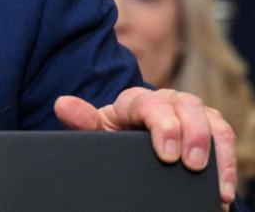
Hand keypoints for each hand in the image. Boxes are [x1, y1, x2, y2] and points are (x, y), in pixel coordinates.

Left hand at [55, 87, 236, 206]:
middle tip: (192, 165)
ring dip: (216, 149)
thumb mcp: (96, 134)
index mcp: (135, 101)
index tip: (166, 155)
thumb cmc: (111, 139)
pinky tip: (224, 189)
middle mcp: (166, 102)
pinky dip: (228, 162)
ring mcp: (190, 114)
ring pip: (211, 118)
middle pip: (186, 105)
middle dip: (194, 135)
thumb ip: (81, 122)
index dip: (162, 125)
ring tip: (215, 184)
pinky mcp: (209, 129)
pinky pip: (225, 137)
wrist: (128, 149)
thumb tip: (63, 104)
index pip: (149, 103)